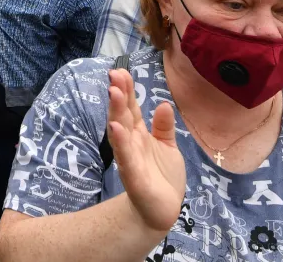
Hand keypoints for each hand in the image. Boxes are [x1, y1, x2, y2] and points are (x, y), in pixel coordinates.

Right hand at [106, 68, 185, 232]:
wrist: (163, 210)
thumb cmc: (163, 177)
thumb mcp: (168, 146)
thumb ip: (164, 127)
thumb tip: (162, 103)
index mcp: (139, 134)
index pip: (131, 108)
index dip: (127, 90)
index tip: (121, 70)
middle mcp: (131, 143)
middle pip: (123, 115)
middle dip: (119, 95)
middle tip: (115, 74)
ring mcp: (130, 158)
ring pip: (121, 132)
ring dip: (117, 113)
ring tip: (114, 92)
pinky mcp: (134, 176)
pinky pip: (126, 158)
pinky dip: (121, 144)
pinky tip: (117, 128)